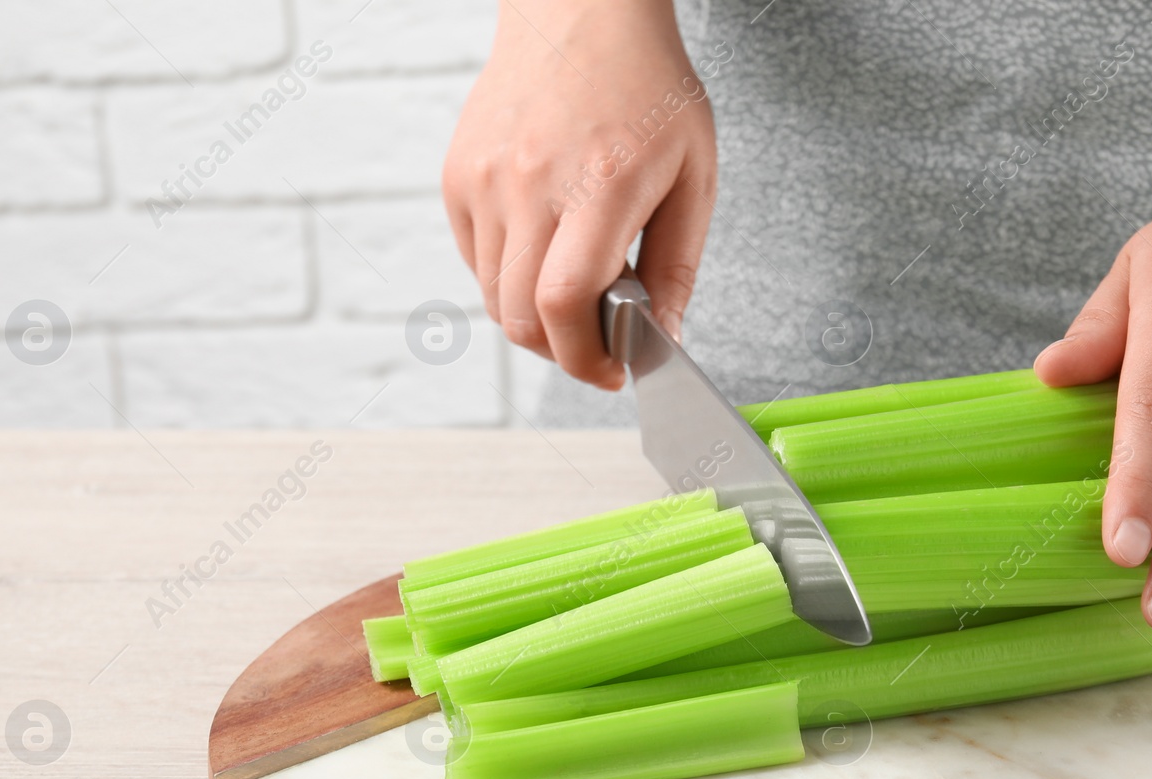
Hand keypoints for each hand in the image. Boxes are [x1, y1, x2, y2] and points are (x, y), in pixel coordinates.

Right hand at [442, 1, 717, 389]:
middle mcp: (529, 182)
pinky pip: (477, 262)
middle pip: (520, 318)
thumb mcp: (694, 175)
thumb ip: (677, 265)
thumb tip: (665, 337)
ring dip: (535, 319)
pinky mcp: (457, 178)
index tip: (611, 371)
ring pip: (494, 298)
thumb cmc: (646, 88)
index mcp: (599, 183)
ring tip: (576, 293)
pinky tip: (546, 250)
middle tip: (597, 344)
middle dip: (562, 352)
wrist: (580, 14)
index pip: (565, 305)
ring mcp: (483, 180)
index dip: (585, 358)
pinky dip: (509, 279)